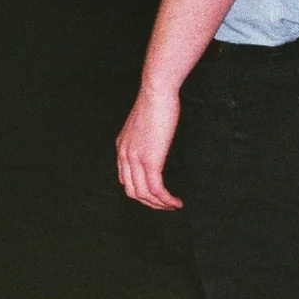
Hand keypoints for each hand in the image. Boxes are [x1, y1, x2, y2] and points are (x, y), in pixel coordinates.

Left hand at [116, 84, 183, 209]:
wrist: (155, 93)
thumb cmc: (155, 104)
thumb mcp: (143, 126)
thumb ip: (144, 140)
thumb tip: (154, 146)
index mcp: (122, 148)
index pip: (125, 180)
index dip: (141, 192)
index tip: (157, 195)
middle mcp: (124, 156)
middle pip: (133, 191)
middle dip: (150, 203)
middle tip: (167, 205)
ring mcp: (135, 159)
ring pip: (144, 194)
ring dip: (160, 205)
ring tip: (174, 205)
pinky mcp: (150, 160)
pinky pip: (156, 189)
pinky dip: (167, 200)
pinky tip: (177, 202)